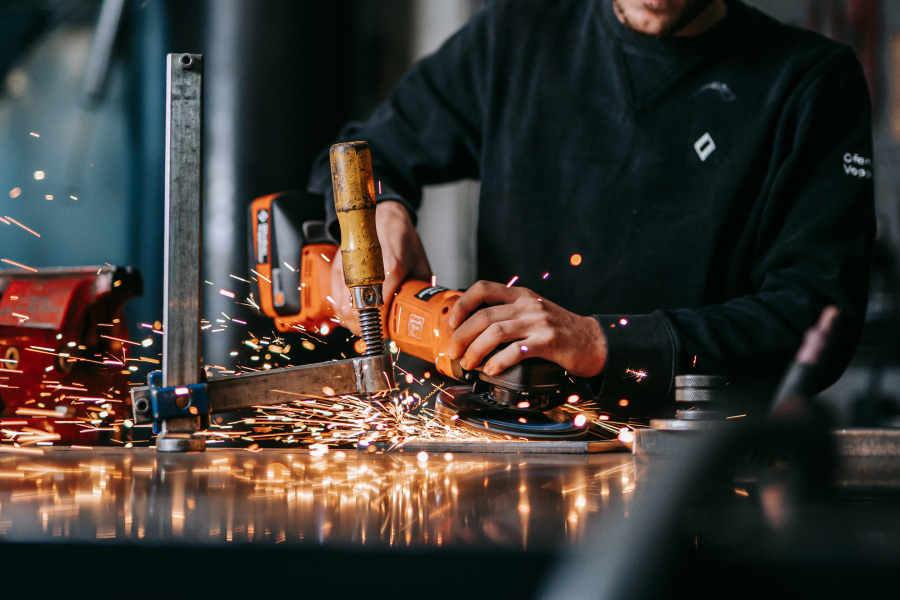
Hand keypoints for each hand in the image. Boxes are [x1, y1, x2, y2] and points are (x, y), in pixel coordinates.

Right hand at [330, 201, 431, 334]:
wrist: (383, 214)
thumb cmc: (402, 237)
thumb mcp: (420, 263)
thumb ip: (422, 288)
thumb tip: (426, 313)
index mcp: (392, 266)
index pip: (381, 305)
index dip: (382, 325)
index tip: (387, 333)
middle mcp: (367, 266)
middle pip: (356, 309)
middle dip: (363, 327)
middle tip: (373, 335)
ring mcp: (349, 265)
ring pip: (340, 304)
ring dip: (349, 321)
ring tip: (362, 327)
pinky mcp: (338, 264)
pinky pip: (333, 294)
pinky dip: (340, 308)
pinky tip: (350, 314)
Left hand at [446, 281, 606, 376]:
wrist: (595, 342)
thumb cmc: (560, 331)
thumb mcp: (533, 312)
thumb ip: (509, 313)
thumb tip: (472, 329)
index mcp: (522, 295)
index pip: (483, 288)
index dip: (462, 304)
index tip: (452, 323)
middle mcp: (528, 305)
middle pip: (483, 316)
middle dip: (461, 336)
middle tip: (453, 352)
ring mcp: (539, 322)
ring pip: (495, 332)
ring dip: (475, 351)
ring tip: (468, 364)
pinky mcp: (549, 342)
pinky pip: (516, 351)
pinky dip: (498, 362)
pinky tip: (491, 370)